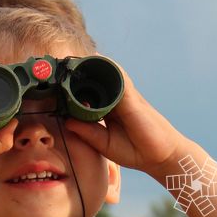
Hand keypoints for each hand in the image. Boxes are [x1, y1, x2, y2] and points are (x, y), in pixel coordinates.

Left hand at [63, 63, 192, 179]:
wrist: (161, 156)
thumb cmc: (134, 150)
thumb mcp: (104, 143)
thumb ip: (87, 132)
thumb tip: (66, 121)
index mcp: (106, 110)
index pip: (87, 94)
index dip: (73, 88)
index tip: (55, 82)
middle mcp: (114, 99)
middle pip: (95, 80)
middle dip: (79, 73)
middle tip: (59, 65)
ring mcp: (124, 96)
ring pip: (106, 74)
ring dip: (90, 66)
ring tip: (71, 59)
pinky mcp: (132, 96)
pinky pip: (119, 76)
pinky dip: (108, 67)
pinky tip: (94, 60)